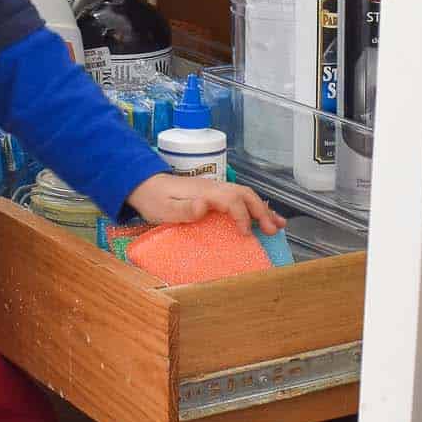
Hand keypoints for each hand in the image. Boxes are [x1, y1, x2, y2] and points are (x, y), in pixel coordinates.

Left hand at [127, 172, 280, 235]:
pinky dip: (254, 209)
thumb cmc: (153, 200)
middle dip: (261, 212)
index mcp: (205, 191)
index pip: (232, 200)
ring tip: (278, 225)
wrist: (144, 186)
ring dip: (263, 210)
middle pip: (245, 195)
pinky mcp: (214, 197)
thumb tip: (205, 206)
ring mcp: (215, 191)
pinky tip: (263, 219)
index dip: (242, 216)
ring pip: (245, 196)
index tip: (245, 234)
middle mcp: (214, 188)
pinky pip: (239, 200)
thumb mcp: (164, 208)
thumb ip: (184, 208)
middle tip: (272, 230)